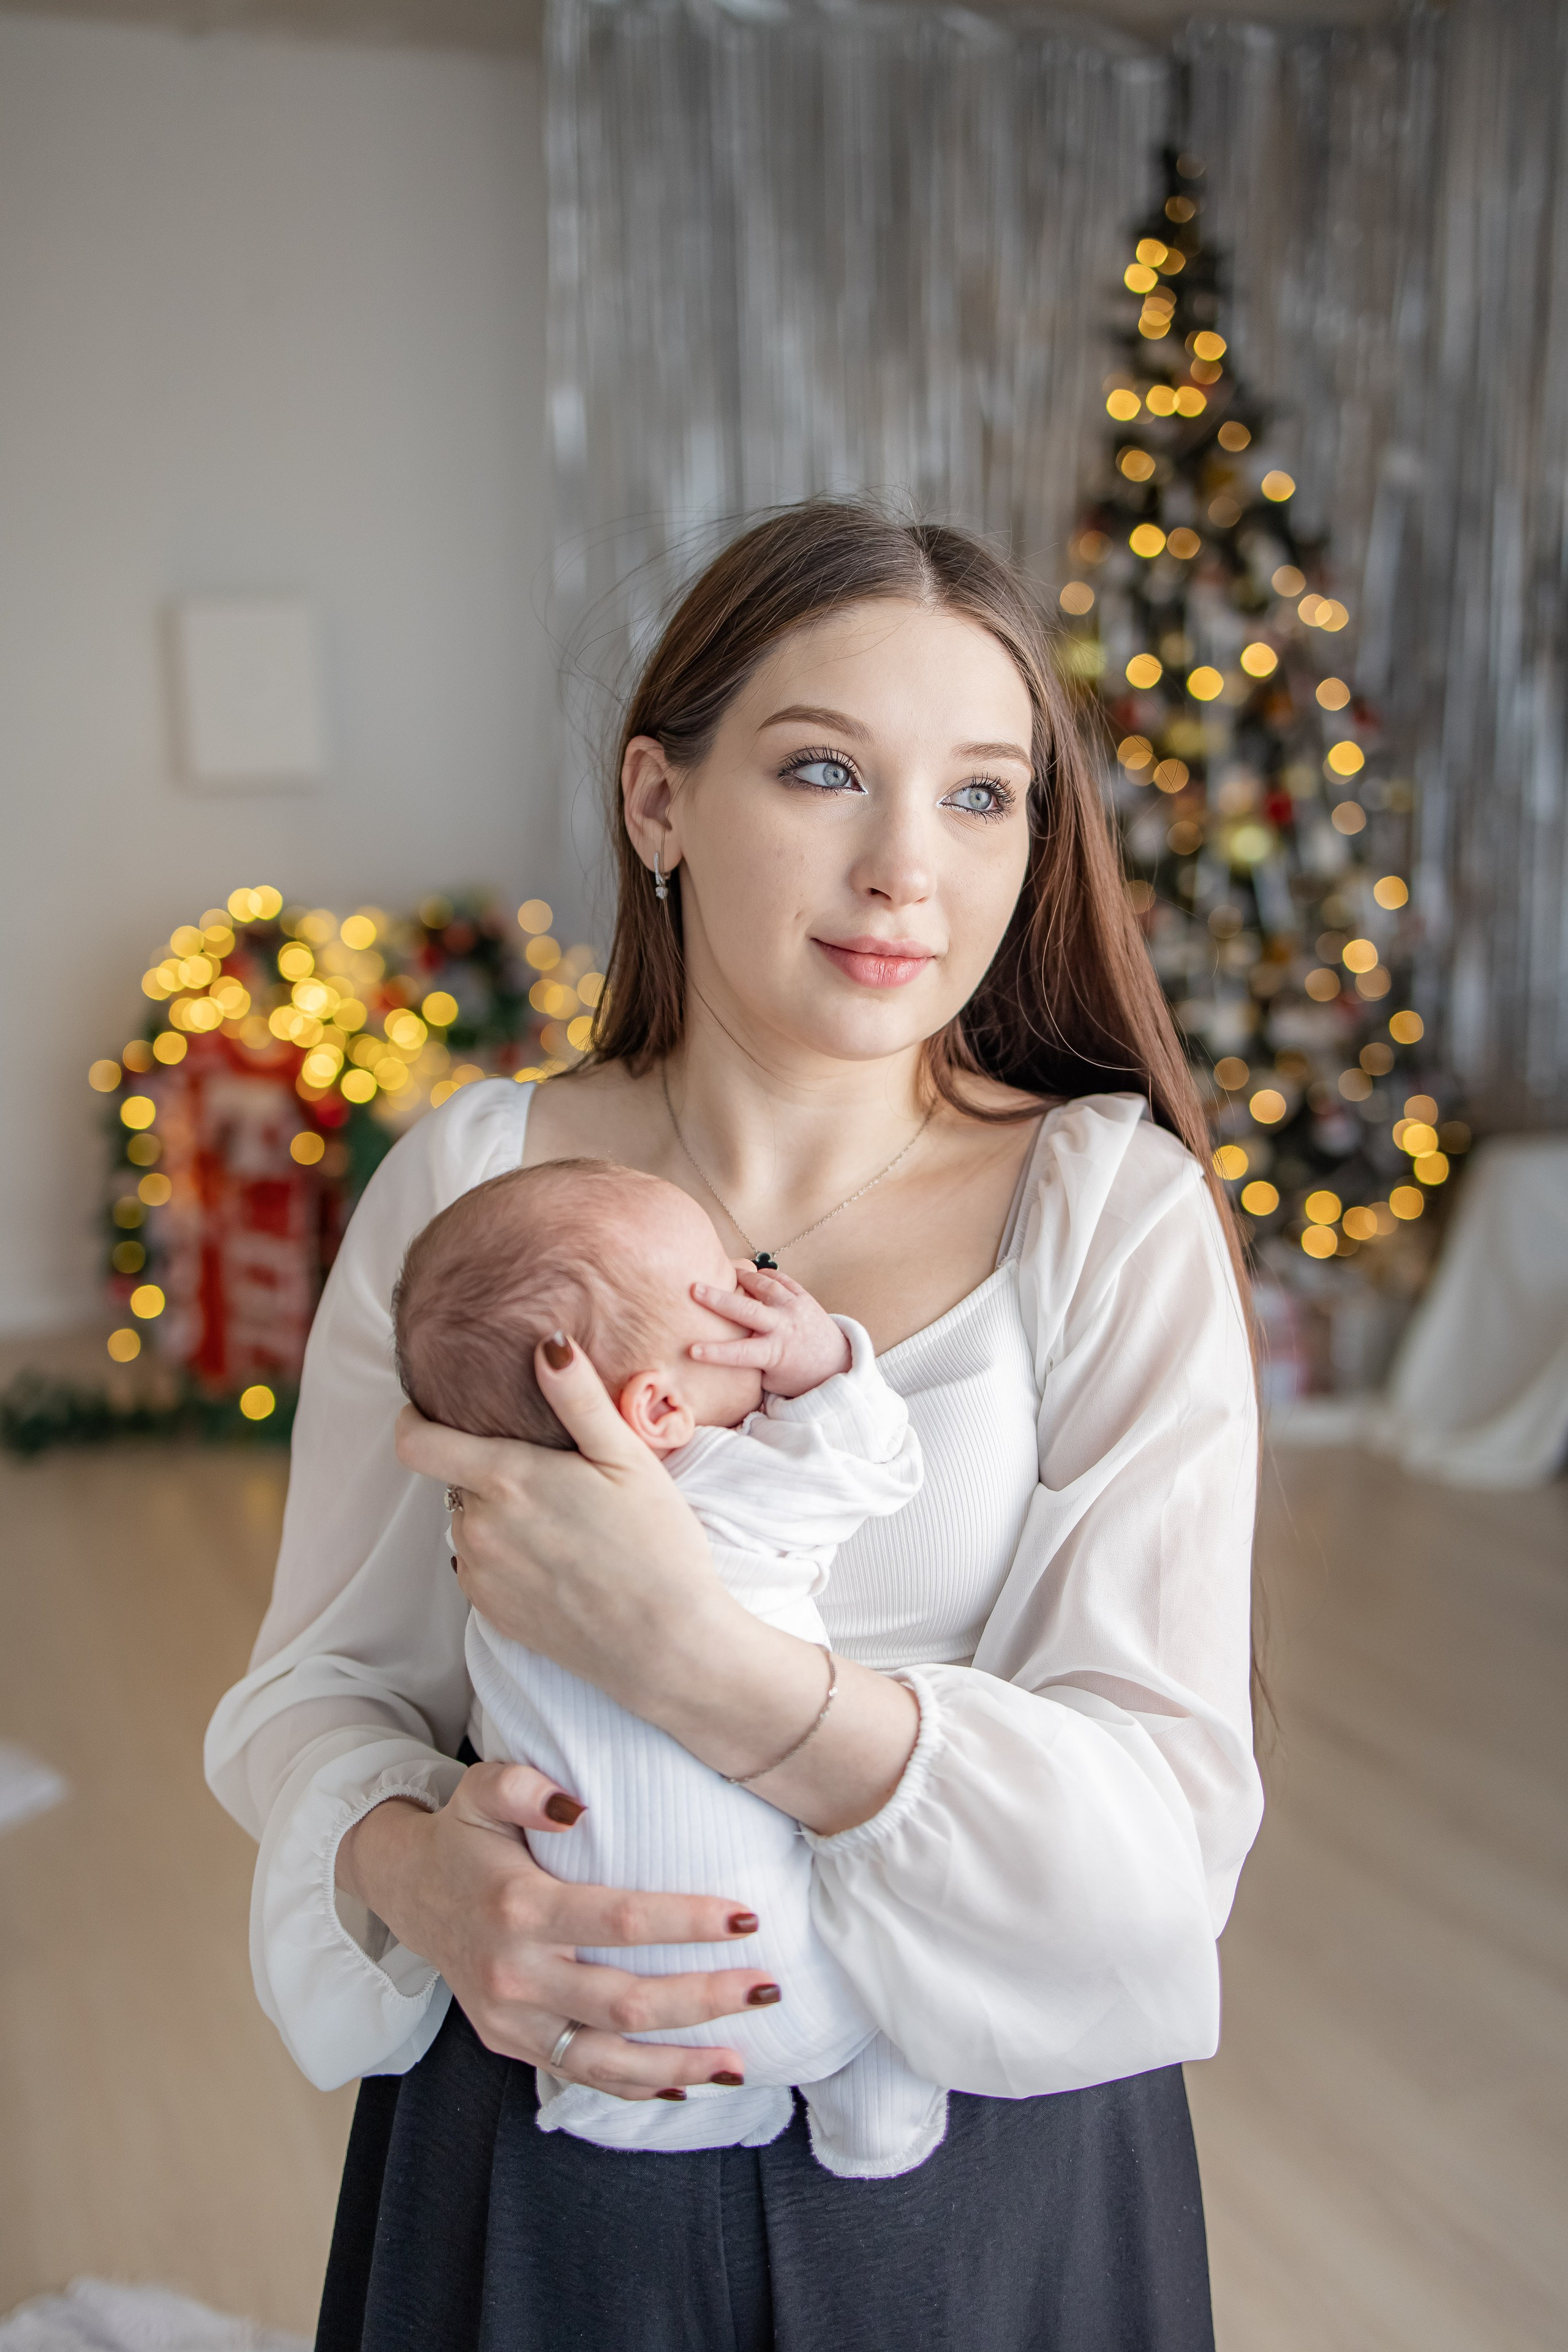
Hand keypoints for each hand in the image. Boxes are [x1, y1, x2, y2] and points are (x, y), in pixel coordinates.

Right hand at [336, 1761, 776, 2097]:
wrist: (404, 1890)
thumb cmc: (464, 1835)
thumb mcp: (482, 1790)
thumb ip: (523, 1786)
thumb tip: (576, 1807)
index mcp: (519, 1908)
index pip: (620, 1921)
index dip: (687, 1922)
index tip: (747, 1918)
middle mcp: (515, 1974)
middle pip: (625, 2003)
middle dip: (703, 2000)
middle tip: (767, 1987)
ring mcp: (512, 2020)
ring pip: (606, 2060)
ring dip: (678, 2064)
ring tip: (740, 2062)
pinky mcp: (511, 2044)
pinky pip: (580, 2076)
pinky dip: (635, 2086)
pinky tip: (686, 2084)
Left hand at [398, 1331, 917, 1836]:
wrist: (669, 1646)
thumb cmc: (658, 1544)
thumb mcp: (627, 1458)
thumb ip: (578, 1397)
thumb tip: (547, 1344)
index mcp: (504, 1481)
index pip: (415, 1443)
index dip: (413, 1419)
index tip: (428, 1409)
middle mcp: (477, 1530)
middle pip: (457, 1482)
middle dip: (492, 1471)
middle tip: (556, 1476)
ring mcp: (482, 1577)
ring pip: (472, 1526)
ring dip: (501, 1516)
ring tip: (567, 1524)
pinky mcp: (493, 1615)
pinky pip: (484, 1570)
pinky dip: (510, 1559)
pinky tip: (562, 1564)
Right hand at [688, 1262, 852, 1399]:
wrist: (836, 1362)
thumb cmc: (796, 1375)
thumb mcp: (772, 1377)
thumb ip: (750, 1363)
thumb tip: (720, 1349)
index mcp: (775, 1353)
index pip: (741, 1353)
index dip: (716, 1352)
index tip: (692, 1350)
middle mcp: (785, 1328)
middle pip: (748, 1311)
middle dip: (720, 1300)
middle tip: (694, 1289)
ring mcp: (795, 1309)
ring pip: (766, 1286)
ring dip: (743, 1277)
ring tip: (724, 1270)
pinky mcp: (804, 1297)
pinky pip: (781, 1280)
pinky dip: (764, 1274)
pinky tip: (748, 1271)